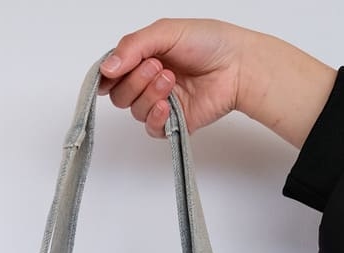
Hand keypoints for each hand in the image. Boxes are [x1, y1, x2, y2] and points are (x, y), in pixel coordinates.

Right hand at [98, 18, 336, 148]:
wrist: (237, 65)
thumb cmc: (208, 42)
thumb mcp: (165, 32)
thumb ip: (132, 47)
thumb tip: (106, 68)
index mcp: (143, 58)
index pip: (112, 74)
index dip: (108, 76)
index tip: (113, 72)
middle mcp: (148, 82)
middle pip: (120, 95)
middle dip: (134, 81)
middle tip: (157, 67)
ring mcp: (160, 103)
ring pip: (135, 111)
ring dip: (149, 94)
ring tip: (171, 79)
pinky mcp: (173, 123)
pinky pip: (151, 129)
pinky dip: (156, 117)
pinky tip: (168, 104)